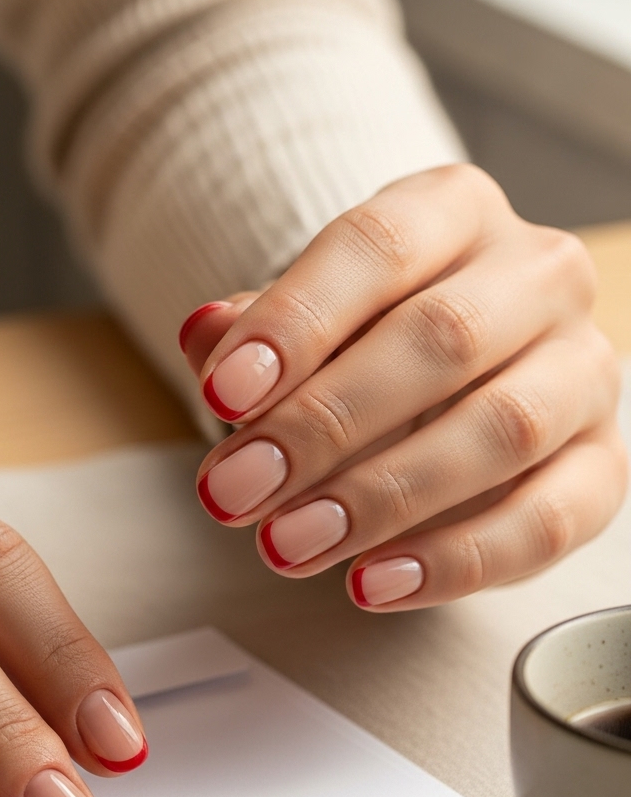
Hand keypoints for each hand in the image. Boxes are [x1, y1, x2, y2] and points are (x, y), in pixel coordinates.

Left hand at [179, 164, 626, 609]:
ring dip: (382, 498)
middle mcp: (535, 276)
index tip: (220, 394)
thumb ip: (248, 333)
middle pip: (440, 338)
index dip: (295, 323)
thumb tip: (205, 334)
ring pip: (502, 429)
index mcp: (453, 212)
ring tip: (288, 545)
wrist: (440, 380)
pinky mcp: (600, 463)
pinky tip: (372, 583)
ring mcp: (583, 370)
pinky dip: (456, 560)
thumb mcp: (294, 324)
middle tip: (236, 491)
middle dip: (323, 425)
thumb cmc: (357, 343)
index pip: (376, 247)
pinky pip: (549, 519)